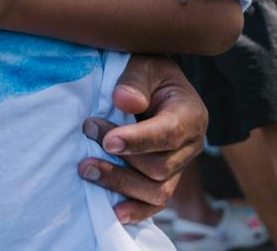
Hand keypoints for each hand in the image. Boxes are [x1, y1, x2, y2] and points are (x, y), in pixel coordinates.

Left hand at [78, 54, 207, 224]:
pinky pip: (155, 203)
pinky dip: (136, 210)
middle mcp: (190, 145)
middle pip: (160, 167)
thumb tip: (124, 102)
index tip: (108, 141)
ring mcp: (180, 165)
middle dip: (121, 159)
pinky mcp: (166, 178)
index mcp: (190, 114)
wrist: (154, 82)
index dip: (138, 140)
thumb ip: (135, 81)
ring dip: (119, 183)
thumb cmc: (148, 71)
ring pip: (158, 190)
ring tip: (86, 168)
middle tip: (87, 134)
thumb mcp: (144, 63)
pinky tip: (115, 212)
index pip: (168, 134)